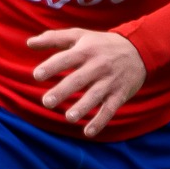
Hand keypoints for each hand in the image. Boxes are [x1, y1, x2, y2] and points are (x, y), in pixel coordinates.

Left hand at [27, 28, 146, 136]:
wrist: (140, 49)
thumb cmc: (101, 44)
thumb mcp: (80, 36)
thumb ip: (54, 39)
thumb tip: (29, 43)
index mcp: (86, 51)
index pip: (66, 58)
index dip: (51, 66)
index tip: (36, 75)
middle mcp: (98, 66)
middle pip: (78, 79)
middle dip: (62, 91)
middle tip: (46, 102)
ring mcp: (110, 81)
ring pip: (95, 96)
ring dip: (82, 107)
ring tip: (69, 117)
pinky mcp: (120, 94)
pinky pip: (110, 109)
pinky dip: (100, 121)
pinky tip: (88, 132)